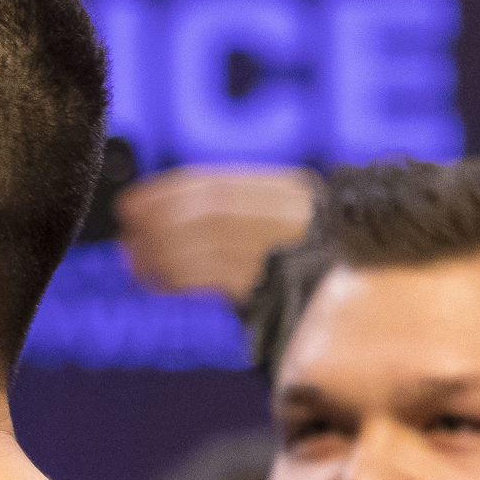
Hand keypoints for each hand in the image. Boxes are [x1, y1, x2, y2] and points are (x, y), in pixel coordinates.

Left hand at [114, 165, 316, 304]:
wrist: (351, 297)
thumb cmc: (301, 258)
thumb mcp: (276, 218)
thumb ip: (229, 209)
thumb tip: (156, 215)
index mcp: (284, 190)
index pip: (208, 182)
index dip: (160, 194)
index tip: (129, 206)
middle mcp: (282, 214)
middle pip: (202, 211)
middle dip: (154, 224)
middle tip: (128, 237)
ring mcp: (278, 248)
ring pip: (202, 242)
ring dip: (157, 254)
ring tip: (137, 264)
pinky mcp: (268, 284)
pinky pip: (208, 275)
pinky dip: (174, 278)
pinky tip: (158, 283)